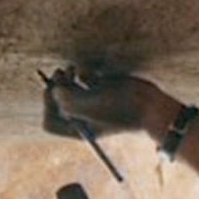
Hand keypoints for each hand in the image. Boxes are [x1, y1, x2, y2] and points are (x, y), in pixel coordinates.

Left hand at [43, 65, 169, 133]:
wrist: (150, 105)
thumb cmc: (120, 110)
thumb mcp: (89, 107)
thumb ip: (66, 100)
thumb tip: (54, 90)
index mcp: (78, 129)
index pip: (50, 123)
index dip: (48, 106)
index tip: (54, 92)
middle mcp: (83, 117)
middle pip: (58, 103)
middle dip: (56, 86)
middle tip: (61, 73)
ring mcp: (93, 102)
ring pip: (70, 88)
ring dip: (68, 77)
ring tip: (73, 69)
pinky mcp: (102, 89)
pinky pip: (85, 79)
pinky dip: (84, 73)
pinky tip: (92, 73)